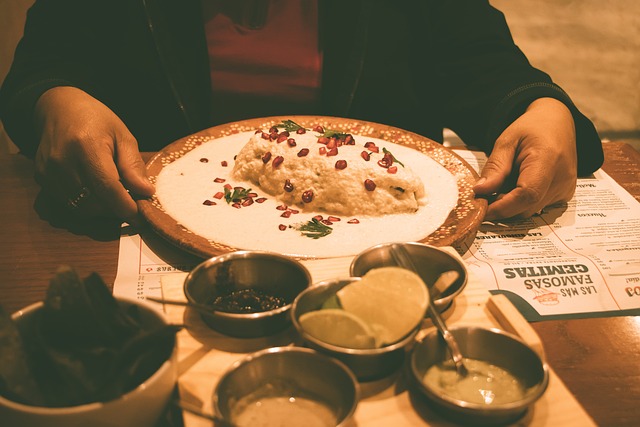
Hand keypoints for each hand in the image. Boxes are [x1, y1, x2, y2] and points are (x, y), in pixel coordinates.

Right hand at [33, 86, 154, 221]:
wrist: (59, 108)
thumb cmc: (96, 120)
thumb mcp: (122, 136)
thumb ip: (133, 165)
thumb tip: (146, 192)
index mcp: (86, 146)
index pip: (107, 188)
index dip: (125, 207)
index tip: (141, 216)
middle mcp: (62, 161)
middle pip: (94, 203)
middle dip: (115, 209)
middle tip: (131, 202)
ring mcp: (48, 171)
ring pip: (81, 208)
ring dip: (102, 209)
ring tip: (115, 196)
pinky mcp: (41, 178)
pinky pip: (68, 204)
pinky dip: (86, 204)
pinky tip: (96, 191)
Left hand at [473, 97, 576, 219]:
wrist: (557, 123)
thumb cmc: (532, 128)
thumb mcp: (507, 141)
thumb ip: (495, 167)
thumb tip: (480, 191)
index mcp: (549, 159)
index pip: (527, 193)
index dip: (502, 207)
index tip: (481, 210)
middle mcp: (563, 178)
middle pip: (526, 206)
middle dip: (501, 207)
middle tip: (484, 197)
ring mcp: (566, 188)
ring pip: (530, 210)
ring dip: (510, 204)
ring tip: (502, 184)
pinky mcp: (564, 194)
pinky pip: (537, 206)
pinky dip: (521, 202)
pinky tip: (516, 186)